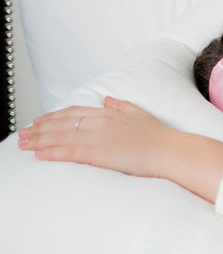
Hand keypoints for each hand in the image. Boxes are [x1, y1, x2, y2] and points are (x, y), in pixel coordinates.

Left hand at [18, 96, 175, 178]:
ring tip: (23, 145)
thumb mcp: (140, 114)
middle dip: (38, 129)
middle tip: (22, 135)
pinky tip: (39, 154)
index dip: (52, 117)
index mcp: (108, 113)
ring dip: (39, 140)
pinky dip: (52, 152)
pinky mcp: (100, 153)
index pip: (72, 112)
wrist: (170, 151)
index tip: (39, 122)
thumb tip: (107, 99)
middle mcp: (100, 122)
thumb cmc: (160, 137)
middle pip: (61, 123)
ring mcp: (99, 137)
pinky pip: (70, 152)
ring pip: (61, 136)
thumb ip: (121, 105)